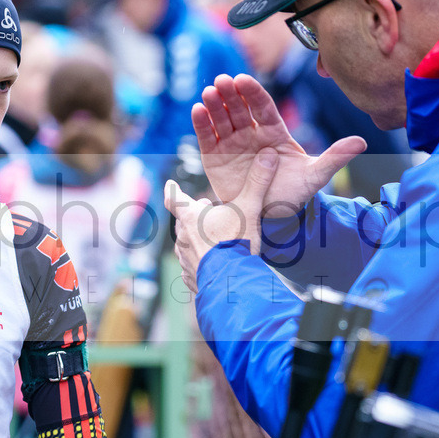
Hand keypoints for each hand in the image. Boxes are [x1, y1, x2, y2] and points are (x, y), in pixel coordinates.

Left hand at [164, 148, 277, 292]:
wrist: (232, 282)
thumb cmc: (237, 243)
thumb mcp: (249, 209)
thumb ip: (257, 182)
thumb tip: (269, 155)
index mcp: (191, 217)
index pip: (175, 198)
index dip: (172, 190)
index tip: (169, 184)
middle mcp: (183, 238)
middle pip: (183, 221)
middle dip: (194, 215)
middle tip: (207, 210)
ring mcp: (185, 259)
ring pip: (186, 244)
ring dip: (197, 238)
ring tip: (212, 238)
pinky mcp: (191, 278)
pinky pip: (191, 267)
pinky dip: (199, 262)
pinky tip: (211, 264)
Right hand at [193, 73, 365, 215]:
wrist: (270, 217)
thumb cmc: (293, 194)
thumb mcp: (315, 176)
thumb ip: (335, 157)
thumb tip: (362, 141)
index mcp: (274, 132)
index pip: (263, 107)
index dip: (253, 93)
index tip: (243, 80)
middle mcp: (251, 133)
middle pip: (240, 108)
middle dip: (230, 94)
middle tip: (222, 81)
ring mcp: (232, 143)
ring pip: (222, 118)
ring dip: (214, 104)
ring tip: (208, 93)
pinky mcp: (214, 157)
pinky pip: (207, 137)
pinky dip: (201, 123)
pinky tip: (197, 110)